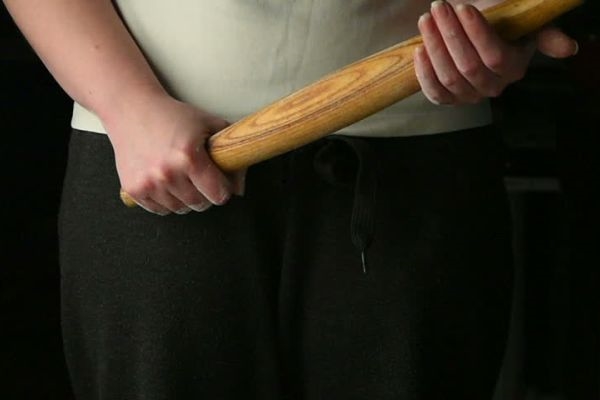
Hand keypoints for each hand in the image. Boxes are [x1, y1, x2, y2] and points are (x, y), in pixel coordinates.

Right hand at [104, 93, 243, 214]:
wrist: (132, 110)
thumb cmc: (174, 116)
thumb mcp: (210, 125)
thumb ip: (232, 154)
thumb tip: (239, 190)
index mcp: (189, 156)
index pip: (218, 195)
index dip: (223, 188)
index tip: (220, 182)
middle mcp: (167, 172)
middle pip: (200, 204)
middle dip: (205, 193)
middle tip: (199, 177)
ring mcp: (148, 183)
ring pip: (180, 209)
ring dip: (185, 198)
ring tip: (181, 175)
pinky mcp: (133, 189)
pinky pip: (160, 210)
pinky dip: (166, 201)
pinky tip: (164, 180)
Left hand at [414, 0, 578, 104]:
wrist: (471, 33)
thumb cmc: (499, 23)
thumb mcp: (524, 23)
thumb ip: (544, 33)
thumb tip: (567, 48)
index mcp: (513, 68)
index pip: (494, 55)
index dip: (476, 33)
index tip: (463, 7)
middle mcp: (492, 87)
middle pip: (468, 66)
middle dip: (450, 34)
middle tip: (438, 8)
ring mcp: (469, 96)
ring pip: (449, 77)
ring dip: (434, 46)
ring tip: (427, 20)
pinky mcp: (448, 100)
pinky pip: (434, 93)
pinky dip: (424, 73)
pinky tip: (419, 50)